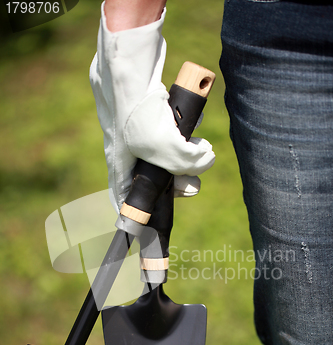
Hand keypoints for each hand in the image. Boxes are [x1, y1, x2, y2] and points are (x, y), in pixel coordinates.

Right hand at [89, 3, 214, 211]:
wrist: (129, 63)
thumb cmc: (138, 112)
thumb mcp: (165, 148)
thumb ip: (187, 163)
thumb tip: (206, 160)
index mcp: (122, 165)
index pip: (126, 200)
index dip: (140, 216)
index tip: (153, 229)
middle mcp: (129, 150)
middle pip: (157, 178)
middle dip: (180, 181)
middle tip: (192, 185)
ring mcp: (141, 130)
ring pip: (171, 153)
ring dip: (188, 151)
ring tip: (199, 145)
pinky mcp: (155, 113)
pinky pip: (176, 130)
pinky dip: (188, 129)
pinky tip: (195, 123)